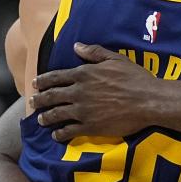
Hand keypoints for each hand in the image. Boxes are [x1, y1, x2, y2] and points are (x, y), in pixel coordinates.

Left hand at [32, 43, 167, 140]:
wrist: (148, 101)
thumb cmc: (135, 78)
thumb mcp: (115, 59)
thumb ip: (93, 52)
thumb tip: (76, 46)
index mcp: (84, 74)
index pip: (56, 77)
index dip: (43, 80)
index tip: (34, 83)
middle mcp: (79, 92)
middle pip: (52, 96)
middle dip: (39, 100)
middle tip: (32, 102)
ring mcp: (83, 111)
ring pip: (57, 114)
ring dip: (46, 117)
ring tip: (40, 120)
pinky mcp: (90, 126)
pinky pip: (69, 131)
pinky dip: (60, 133)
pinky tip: (56, 135)